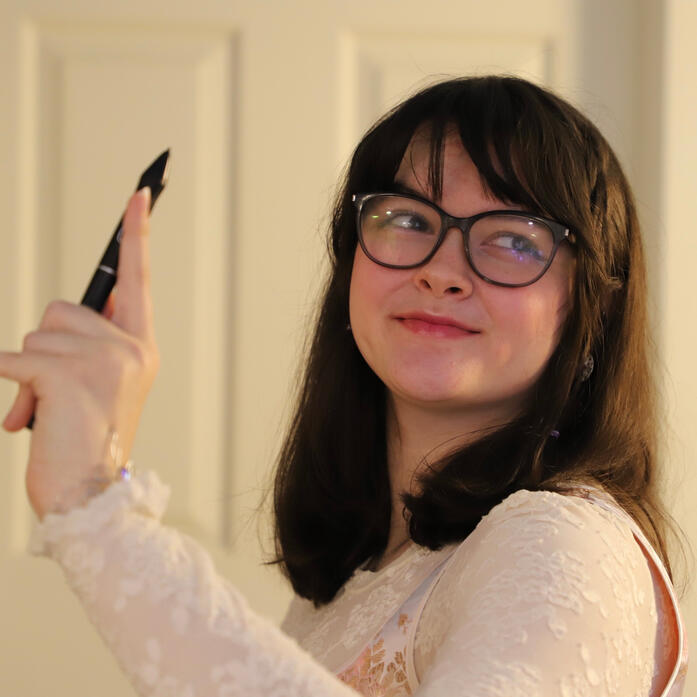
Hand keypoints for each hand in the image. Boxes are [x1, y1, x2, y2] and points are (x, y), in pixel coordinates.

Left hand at [0, 188, 159, 519]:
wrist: (90, 497)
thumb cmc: (87, 440)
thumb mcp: (101, 387)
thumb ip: (88, 347)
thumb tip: (47, 331)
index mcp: (141, 348)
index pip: (137, 279)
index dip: (136, 235)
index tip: (140, 193)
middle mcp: (131, 347)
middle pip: (62, 308)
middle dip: (44, 345)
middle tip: (56, 392)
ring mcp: (106, 360)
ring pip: (37, 332)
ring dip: (27, 371)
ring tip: (47, 410)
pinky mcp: (70, 374)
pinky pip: (14, 360)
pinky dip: (9, 387)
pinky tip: (25, 419)